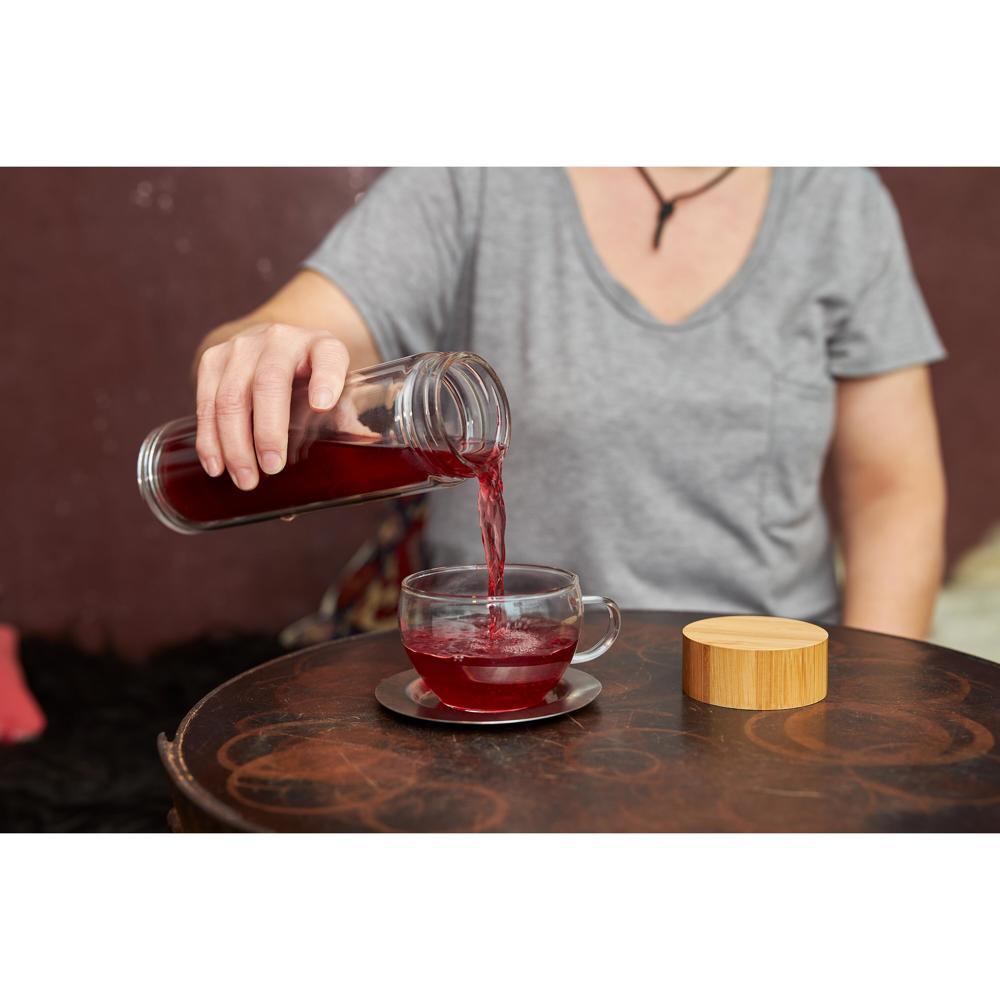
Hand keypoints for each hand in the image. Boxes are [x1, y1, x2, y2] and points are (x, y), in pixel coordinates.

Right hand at [195, 323, 349, 489]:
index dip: (326, 378)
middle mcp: (281, 339)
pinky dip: (209, 438)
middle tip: (272, 469)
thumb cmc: (311, 378)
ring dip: (235, 444)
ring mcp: (242, 346)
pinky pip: (205, 401)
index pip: (328, 356)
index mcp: (321, 346)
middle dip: (268, 430)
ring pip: (231, 396)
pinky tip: (216, 466)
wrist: (273, 345)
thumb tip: (365, 446)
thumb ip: (346, 419)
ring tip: (246, 480)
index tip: (323, 403)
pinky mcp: (213, 359)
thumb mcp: (336, 390)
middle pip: (269, 383)